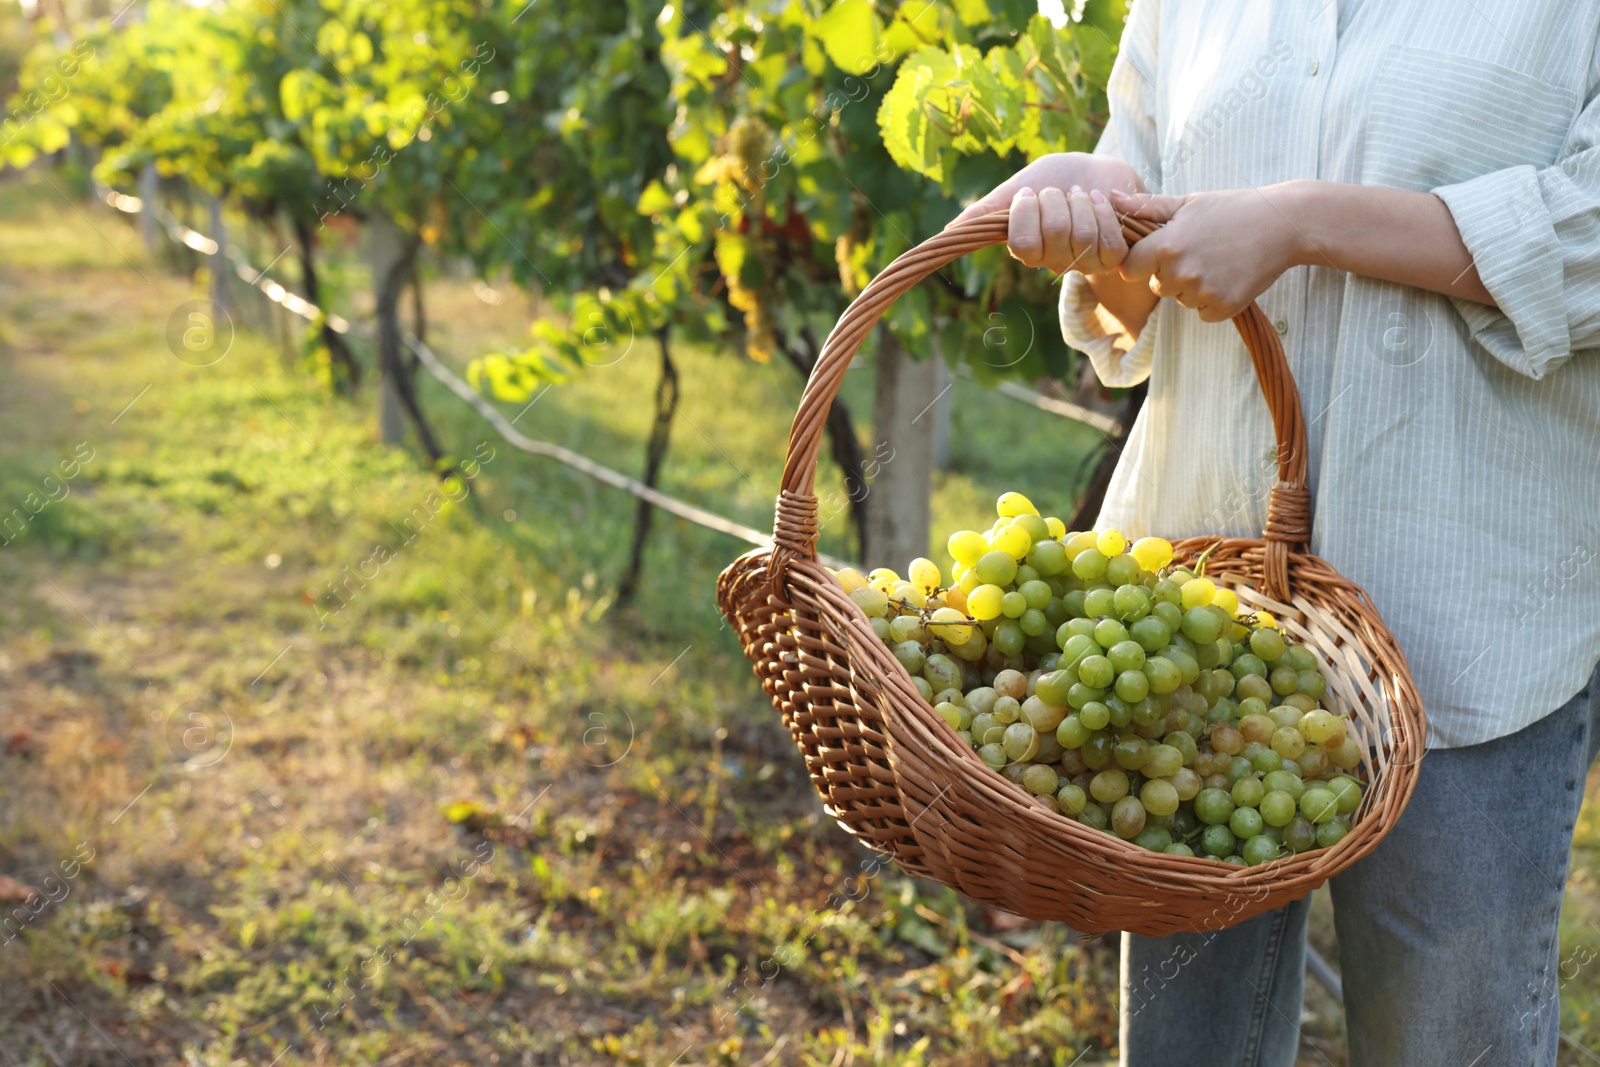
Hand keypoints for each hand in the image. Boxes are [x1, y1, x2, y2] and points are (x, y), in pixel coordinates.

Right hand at [950, 152, 1144, 274]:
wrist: (1096, 170)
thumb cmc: (1054, 179)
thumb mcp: (1015, 189)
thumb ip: (987, 211)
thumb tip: (950, 231)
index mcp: (1027, 249)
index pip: (1021, 244)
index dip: (1027, 212)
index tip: (1029, 193)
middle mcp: (1053, 261)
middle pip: (1054, 234)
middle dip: (1057, 200)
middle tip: (1060, 192)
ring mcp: (1084, 262)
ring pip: (1082, 235)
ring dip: (1082, 202)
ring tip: (1081, 195)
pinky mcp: (1113, 256)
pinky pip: (1108, 241)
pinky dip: (1105, 211)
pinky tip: (1103, 199)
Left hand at [1113, 186, 1305, 321]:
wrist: (1282, 225)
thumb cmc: (1232, 209)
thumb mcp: (1188, 203)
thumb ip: (1146, 207)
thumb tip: (1109, 197)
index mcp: (1166, 246)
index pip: (1130, 268)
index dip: (1142, 261)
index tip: (1158, 253)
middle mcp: (1181, 272)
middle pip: (1158, 285)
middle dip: (1171, 272)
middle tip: (1201, 250)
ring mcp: (1202, 293)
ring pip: (1181, 300)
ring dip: (1193, 287)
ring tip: (1218, 260)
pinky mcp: (1223, 308)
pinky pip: (1203, 313)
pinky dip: (1213, 301)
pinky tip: (1229, 276)